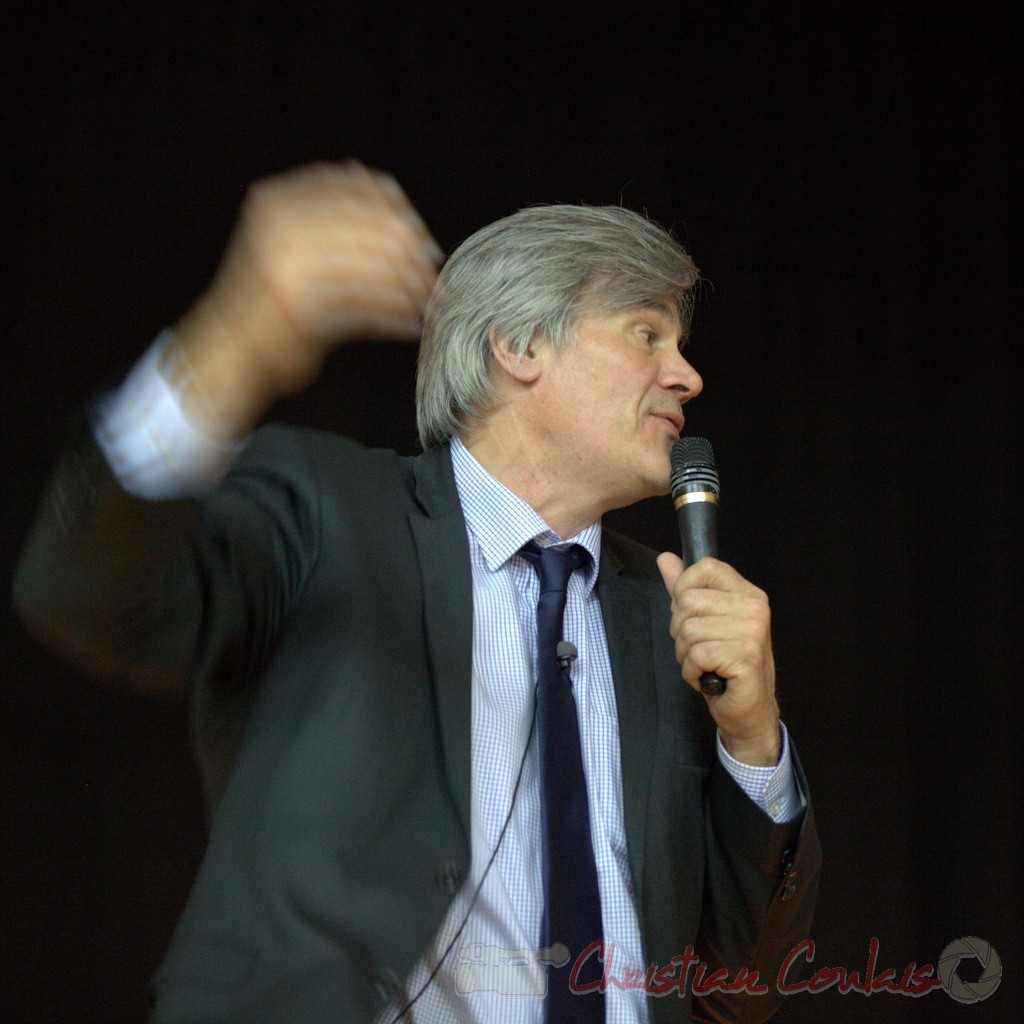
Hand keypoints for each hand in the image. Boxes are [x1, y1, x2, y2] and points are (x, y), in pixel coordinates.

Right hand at [165, 161, 442, 436]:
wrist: (224, 349)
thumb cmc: (263, 295)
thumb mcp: (282, 237)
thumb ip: (326, 211)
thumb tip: (388, 188)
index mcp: (275, 203)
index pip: (347, 189)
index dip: (388, 205)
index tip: (414, 225)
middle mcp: (278, 232)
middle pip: (367, 229)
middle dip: (408, 249)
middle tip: (431, 265)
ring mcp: (288, 272)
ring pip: (371, 271)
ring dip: (408, 287)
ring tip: (428, 298)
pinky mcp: (302, 314)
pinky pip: (365, 310)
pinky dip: (395, 317)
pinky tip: (413, 323)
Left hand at [656, 553, 780, 765]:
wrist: (748, 709)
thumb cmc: (725, 666)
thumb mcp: (703, 621)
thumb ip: (685, 588)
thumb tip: (666, 558)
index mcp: (747, 593)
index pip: (705, 567)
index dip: (684, 590)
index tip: (692, 615)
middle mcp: (754, 608)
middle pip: (687, 601)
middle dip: (681, 630)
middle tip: (700, 649)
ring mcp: (752, 632)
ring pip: (688, 630)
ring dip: (686, 654)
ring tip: (706, 664)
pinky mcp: (746, 657)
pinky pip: (696, 655)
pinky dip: (691, 671)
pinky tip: (708, 677)